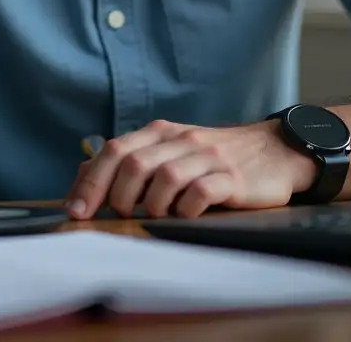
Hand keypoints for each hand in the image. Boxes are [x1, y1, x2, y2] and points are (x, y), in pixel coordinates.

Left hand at [64, 118, 318, 219]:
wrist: (273, 151)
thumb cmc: (213, 159)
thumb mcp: (170, 152)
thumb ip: (131, 160)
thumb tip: (83, 175)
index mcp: (161, 132)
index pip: (115, 150)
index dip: (91, 181)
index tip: (76, 211)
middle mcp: (181, 139)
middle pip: (134, 163)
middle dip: (118, 197)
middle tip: (121, 216)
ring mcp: (208, 156)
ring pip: (164, 177)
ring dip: (151, 205)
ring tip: (155, 217)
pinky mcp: (232, 177)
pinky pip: (201, 192)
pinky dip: (185, 208)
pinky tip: (185, 215)